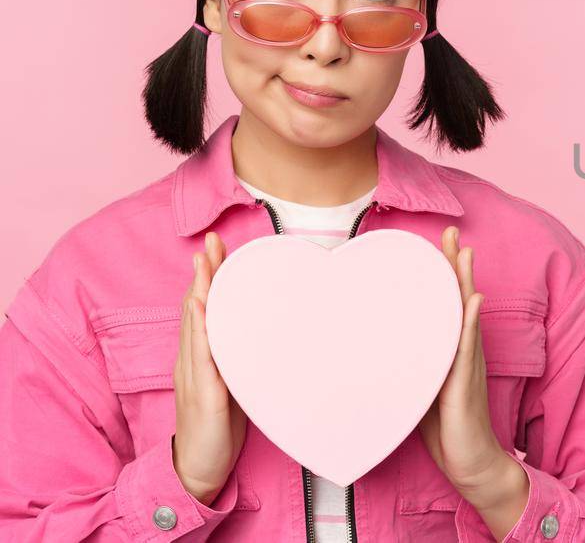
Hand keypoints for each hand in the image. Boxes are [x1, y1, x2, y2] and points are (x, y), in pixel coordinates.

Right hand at [173, 232, 247, 504]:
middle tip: (211, 240)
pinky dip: (200, 334)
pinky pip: (201, 361)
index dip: (211, 277)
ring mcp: (196, 377)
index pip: (207, 309)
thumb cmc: (220, 428)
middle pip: (197, 308)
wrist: (199, 469)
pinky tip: (201, 311)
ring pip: (195, 327)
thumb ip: (241, 358)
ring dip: (200, 293)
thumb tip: (265, 334)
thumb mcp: (234, 384)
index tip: (219, 247)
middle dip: (205, 273)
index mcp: (203, 357)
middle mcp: (194, 361)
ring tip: (204, 263)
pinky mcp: (204, 396)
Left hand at [420, 226, 530, 536]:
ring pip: (466, 315)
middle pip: (460, 299)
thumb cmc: (445, 429)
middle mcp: (463, 351)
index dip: (443, 274)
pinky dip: (470, 321)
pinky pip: (468, 348)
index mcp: (450, 351)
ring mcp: (468, 365)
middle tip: (451, 231)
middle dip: (456, 265)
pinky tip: (473, 300)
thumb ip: (409, 364)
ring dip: (465, 282)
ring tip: (464, 252)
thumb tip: (378, 346)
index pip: (446, 305)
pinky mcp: (466, 383)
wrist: (471, 463)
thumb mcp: (419, 389)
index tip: (435, 243)